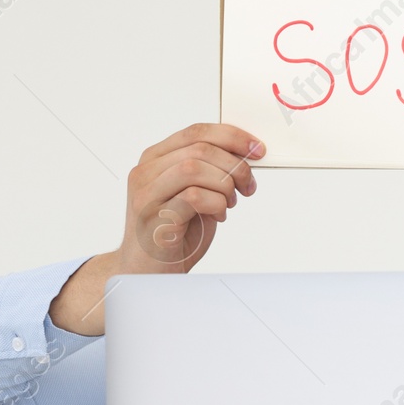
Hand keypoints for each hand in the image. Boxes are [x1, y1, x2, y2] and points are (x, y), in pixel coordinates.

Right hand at [119, 123, 263, 273]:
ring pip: (194, 168)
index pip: (196, 132)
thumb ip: (209, 172)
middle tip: (248, 186)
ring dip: (224, 185)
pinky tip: (218, 216)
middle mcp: (146, 171)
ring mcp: (147, 193)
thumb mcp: (194, 195)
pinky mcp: (153, 216)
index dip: (232, 136)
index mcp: (156, 159)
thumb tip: (245, 156)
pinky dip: (216, 204)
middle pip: (199, 148)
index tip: (257, 149)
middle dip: (234, 165)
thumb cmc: (174, 234)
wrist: (149, 272)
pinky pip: (193, 197)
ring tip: (229, 203)